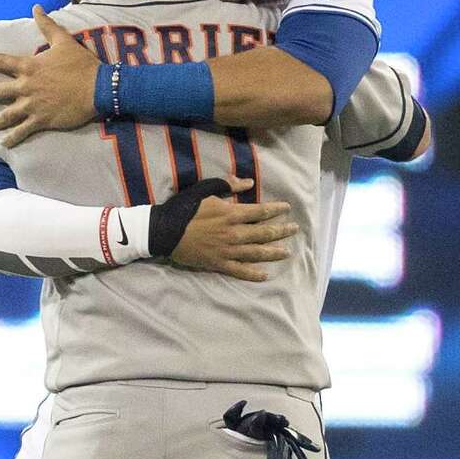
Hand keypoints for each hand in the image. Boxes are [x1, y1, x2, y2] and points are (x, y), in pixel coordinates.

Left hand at [0, 6, 98, 146]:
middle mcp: (26, 86)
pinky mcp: (42, 120)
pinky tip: (4, 144)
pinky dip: (13, 138)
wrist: (97, 88)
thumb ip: (47, 25)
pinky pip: (23, 131)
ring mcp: (32, 105)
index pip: (3, 62)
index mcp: (30, 66)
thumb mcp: (63, 40)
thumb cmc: (81, 64)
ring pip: (8, 114)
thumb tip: (36, 7)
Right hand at [170, 177, 296, 281]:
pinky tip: (264, 275)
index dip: (276, 210)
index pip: (261, 211)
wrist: (164, 231)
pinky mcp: (219, 264)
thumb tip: (248, 183)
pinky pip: (240, 270)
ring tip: (287, 253)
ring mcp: (228, 250)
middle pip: (264, 233)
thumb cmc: (184, 208)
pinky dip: (253, 274)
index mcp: (231, 213)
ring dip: (273, 252)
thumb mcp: (205, 189)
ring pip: (256, 253)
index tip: (287, 209)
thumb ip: (228, 186)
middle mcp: (234, 233)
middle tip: (294, 230)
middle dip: (281, 231)